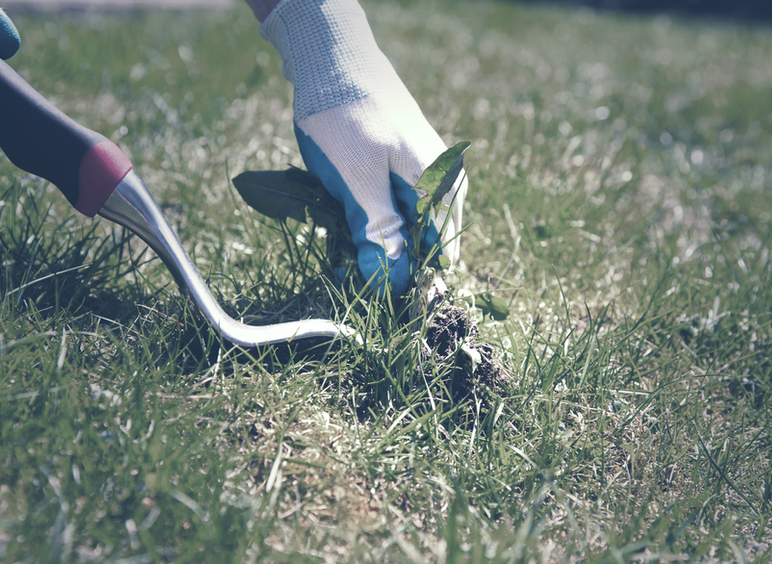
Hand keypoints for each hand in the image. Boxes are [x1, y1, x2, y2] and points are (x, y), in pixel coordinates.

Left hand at [259, 0, 466, 295]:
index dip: (411, 283)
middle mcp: (441, 183)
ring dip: (375, 246)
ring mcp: (420, 176)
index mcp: (440, 186)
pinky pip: (391, 211)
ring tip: (343, 252)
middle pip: (423, 246)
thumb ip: (379, 231)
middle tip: (350, 272)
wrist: (331, 56)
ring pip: (405, 231)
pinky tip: (345, 228)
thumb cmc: (345, 115)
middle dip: (390, 265)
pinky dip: (369, 225)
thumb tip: (392, 282)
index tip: (379, 299)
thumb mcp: (357, 180)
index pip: (439, 255)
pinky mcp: (399, 171)